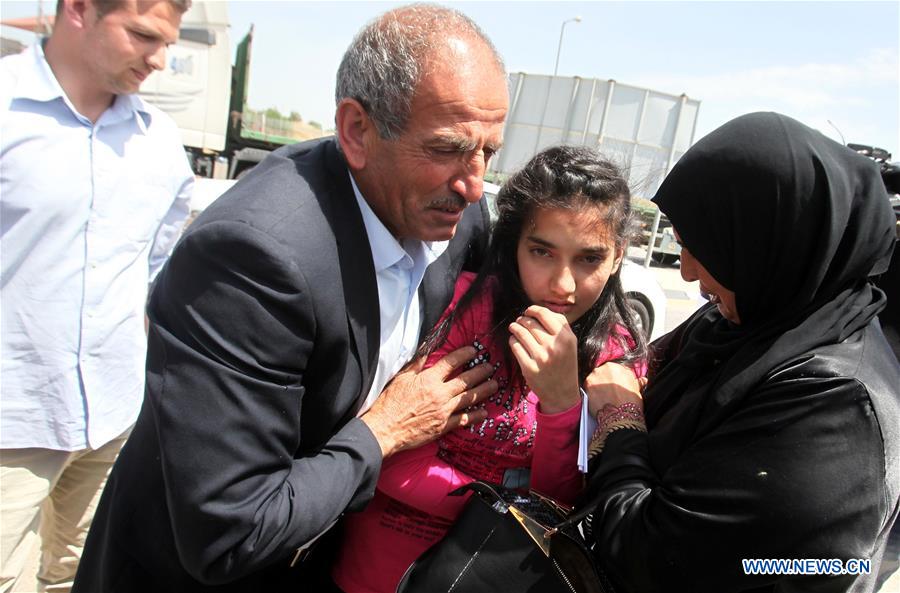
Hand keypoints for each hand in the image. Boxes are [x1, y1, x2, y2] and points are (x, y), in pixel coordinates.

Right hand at [361, 346, 497, 457]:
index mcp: (428, 379)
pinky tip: (484, 412)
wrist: (385, 429)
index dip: (464, 354)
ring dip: (483, 391)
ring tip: (494, 385)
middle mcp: (439, 394)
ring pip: (468, 399)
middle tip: (490, 367)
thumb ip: (416, 364)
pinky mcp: (442, 426)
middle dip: (480, 372)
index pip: (450, 363)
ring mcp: (443, 411)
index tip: (474, 350)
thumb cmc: (389, 403)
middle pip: (465, 380)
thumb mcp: (401, 378)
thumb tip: (427, 350)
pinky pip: (463, 419)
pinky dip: (475, 415)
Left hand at [508, 305, 579, 413]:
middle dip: (522, 319)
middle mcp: (554, 346)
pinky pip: (515, 346)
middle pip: (530, 322)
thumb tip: (539, 311)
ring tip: (514, 327)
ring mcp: (541, 357)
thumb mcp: (570, 344)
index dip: (533, 309)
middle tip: (519, 321)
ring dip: (515, 328)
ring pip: (520, 333)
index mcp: (566, 338)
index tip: (528, 311)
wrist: (562, 393)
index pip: (545, 314)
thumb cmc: (565, 365)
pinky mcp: (529, 368)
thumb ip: (559, 326)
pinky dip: (512, 340)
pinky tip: (514, 341)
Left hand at [584, 362, 645, 417]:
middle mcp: (604, 368)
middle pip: (601, 374)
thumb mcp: (637, 390)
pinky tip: (595, 402)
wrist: (621, 416)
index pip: (613, 371)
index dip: (614, 380)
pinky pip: (587, 389)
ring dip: (596, 388)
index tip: (614, 387)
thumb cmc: (631, 403)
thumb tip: (643, 380)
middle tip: (607, 393)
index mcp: (616, 366)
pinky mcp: (586, 387)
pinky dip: (590, 395)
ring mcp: (594, 376)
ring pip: (593, 381)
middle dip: (603, 382)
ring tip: (601, 399)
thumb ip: (637, 382)